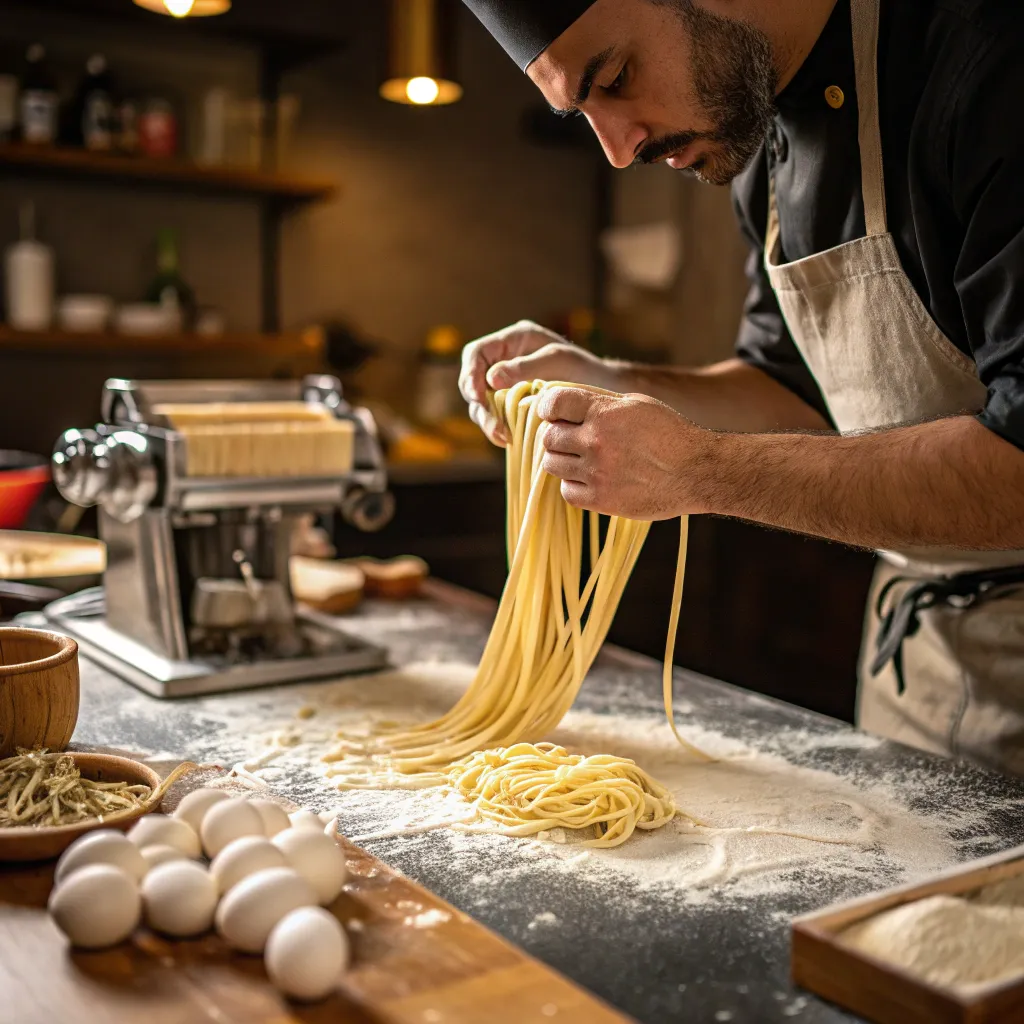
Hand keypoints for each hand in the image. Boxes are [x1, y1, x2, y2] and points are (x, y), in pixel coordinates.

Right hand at [459, 320, 613, 445]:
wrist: (603, 391)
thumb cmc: (583, 369)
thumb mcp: (557, 361)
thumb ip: (524, 367)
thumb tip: (491, 379)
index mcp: (513, 341)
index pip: (476, 353)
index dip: (469, 374)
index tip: (475, 396)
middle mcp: (505, 360)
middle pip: (474, 381)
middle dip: (479, 405)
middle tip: (493, 426)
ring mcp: (507, 383)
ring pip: (482, 402)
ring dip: (487, 420)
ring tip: (502, 437)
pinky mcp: (513, 404)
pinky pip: (496, 415)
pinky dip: (497, 427)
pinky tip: (507, 439)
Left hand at [537, 386, 710, 519]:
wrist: (695, 472)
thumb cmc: (669, 434)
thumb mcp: (637, 405)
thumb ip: (601, 403)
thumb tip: (568, 404)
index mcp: (603, 413)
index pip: (554, 403)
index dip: (548, 407)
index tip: (552, 414)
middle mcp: (595, 442)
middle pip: (549, 437)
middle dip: (557, 436)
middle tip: (572, 440)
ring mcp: (596, 473)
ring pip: (552, 464)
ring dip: (562, 460)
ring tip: (582, 459)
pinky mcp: (601, 500)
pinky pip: (566, 491)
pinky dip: (573, 485)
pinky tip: (589, 479)